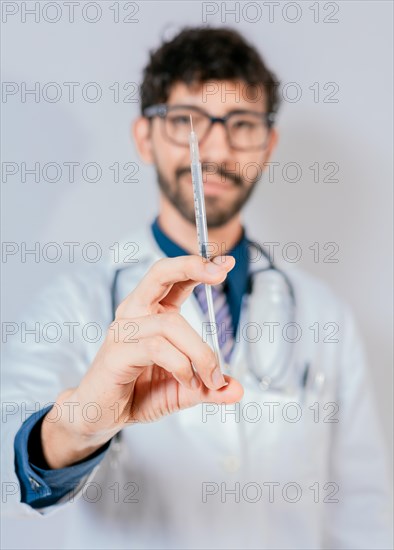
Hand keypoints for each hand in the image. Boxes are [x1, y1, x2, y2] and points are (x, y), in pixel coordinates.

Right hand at [42, 255, 243, 467]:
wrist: (99, 416)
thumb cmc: (135, 395)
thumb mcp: (183, 390)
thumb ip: (208, 386)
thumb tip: (236, 389)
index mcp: (152, 313)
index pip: (175, 279)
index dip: (199, 267)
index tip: (226, 263)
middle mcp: (136, 313)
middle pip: (160, 274)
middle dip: (192, 267)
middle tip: (219, 273)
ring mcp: (124, 330)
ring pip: (171, 323)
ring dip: (200, 352)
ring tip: (210, 378)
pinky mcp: (117, 351)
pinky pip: (157, 347)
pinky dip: (181, 365)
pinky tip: (187, 381)